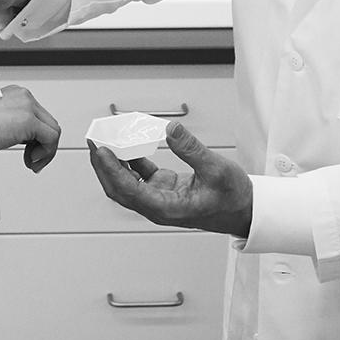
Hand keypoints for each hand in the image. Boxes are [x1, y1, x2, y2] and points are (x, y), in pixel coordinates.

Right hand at [0, 85, 60, 171]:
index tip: (29, 152)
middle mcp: (23, 96)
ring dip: (45, 152)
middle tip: (31, 161)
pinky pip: (51, 139)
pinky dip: (46, 154)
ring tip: (30, 163)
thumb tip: (28, 139)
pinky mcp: (28, 121)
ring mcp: (27, 107)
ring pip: (53, 131)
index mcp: (14, 93)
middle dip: (43, 145)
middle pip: (48, 122)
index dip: (36, 137)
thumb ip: (11, 124)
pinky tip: (31, 162)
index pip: (38, 115)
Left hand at [89, 122, 252, 236]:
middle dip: (103, 166)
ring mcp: (159, 198)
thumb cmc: (232, 197)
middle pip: (119, 189)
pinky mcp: (164, 189)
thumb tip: (170, 129)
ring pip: (127, 183)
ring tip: (107, 139)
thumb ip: (191, 149)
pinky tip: (129, 143)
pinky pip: (141, 175)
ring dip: (115, 163)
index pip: (128, 190)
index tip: (100, 150)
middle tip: (94, 140)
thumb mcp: (216, 169)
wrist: (244, 210)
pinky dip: (132, 160)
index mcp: (166, 208)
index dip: (111, 170)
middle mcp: (158, 206)